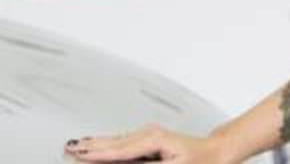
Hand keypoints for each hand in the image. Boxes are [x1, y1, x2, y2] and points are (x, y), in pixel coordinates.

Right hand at [64, 124, 233, 162]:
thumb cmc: (201, 160)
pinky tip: (97, 144)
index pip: (117, 151)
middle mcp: (149, 134)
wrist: (217, 151)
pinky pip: (122, 142)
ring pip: (115, 141)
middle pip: (112, 143)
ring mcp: (149, 135)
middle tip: (68, 149)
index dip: (95, 155)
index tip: (78, 156)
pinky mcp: (150, 138)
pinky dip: (107, 144)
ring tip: (75, 145)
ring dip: (95, 144)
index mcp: (153, 140)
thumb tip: (124, 163)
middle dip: (89, 147)